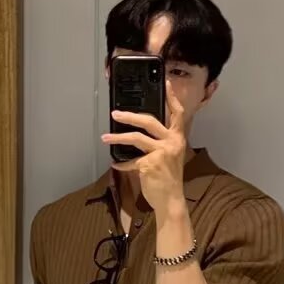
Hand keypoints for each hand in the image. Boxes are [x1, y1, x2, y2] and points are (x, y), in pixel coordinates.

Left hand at [101, 80, 187, 213]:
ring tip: (106, 137)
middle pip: (149, 121)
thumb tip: (138, 135)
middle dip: (129, 116)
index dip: (171, 97)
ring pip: (136, 138)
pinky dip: (122, 164)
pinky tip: (116, 165)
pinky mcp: (150, 164)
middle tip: (115, 113)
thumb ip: (159, 144)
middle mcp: (172, 142)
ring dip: (118, 137)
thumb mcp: (169, 157)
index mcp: (178, 138)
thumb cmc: (168, 180)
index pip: (177, 113)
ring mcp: (162, 152)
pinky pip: (131, 161)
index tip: (165, 82)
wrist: (171, 201)